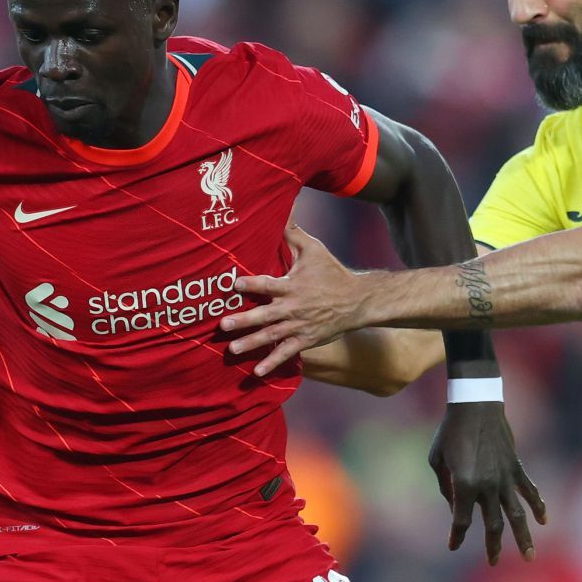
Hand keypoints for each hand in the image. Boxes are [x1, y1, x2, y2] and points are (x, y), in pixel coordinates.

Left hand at [223, 223, 367, 376]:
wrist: (358, 300)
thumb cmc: (332, 272)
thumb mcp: (313, 249)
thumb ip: (292, 232)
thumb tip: (282, 208)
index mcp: (292, 285)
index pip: (268, 284)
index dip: (251, 284)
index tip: (234, 285)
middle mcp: (293, 307)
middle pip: (265, 315)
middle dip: (243, 321)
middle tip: (223, 325)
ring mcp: (299, 326)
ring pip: (271, 336)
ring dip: (251, 344)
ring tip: (232, 350)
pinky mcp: (306, 340)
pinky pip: (287, 353)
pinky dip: (272, 363)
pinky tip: (256, 373)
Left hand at [428, 402, 546, 563]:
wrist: (476, 405)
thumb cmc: (450, 432)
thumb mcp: (437, 460)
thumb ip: (446, 486)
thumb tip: (455, 503)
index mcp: (464, 485)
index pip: (461, 521)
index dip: (456, 535)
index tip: (453, 545)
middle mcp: (487, 485)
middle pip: (492, 525)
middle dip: (493, 546)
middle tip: (493, 562)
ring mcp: (505, 478)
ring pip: (517, 515)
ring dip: (524, 537)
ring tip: (529, 555)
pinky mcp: (516, 467)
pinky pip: (530, 490)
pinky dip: (538, 505)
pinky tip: (544, 520)